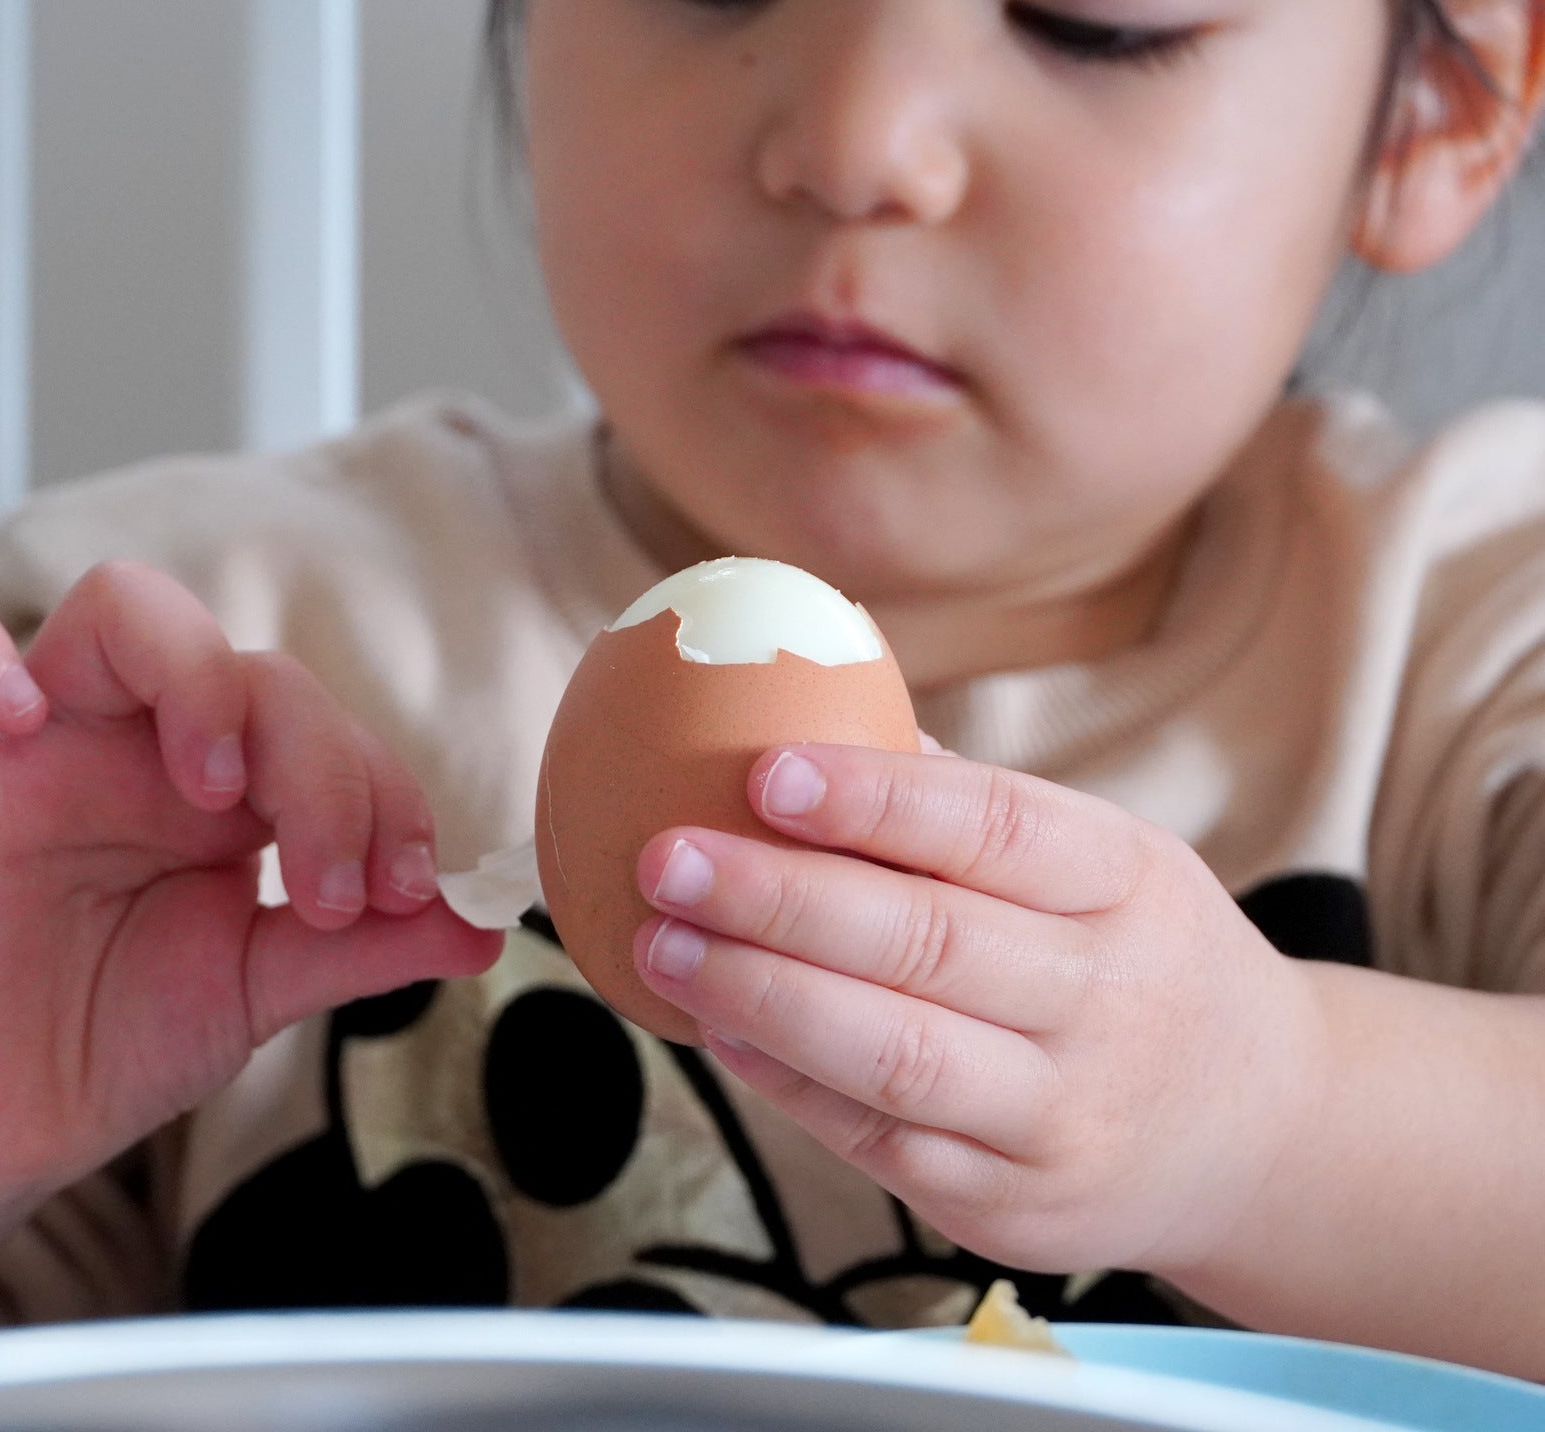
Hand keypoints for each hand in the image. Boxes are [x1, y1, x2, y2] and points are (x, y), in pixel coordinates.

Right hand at [0, 563, 500, 1222]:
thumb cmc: (103, 1044)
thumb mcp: (251, 992)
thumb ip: (364, 949)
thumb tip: (487, 923)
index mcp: (230, 793)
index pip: (329, 733)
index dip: (385, 794)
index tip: (407, 886)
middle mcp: (146, 745)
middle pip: (257, 673)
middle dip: (322, 767)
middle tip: (330, 884)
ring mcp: (47, 739)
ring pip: (131, 612)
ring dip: (198, 678)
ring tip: (216, 787)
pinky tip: (20, 716)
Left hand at [629, 743, 1323, 1280]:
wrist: (1265, 1130)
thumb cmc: (1145, 958)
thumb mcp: (1108, 860)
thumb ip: (973, 809)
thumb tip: (816, 721)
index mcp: (1129, 882)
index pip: (998, 828)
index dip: (877, 801)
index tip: (767, 772)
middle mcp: (1108, 999)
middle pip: (929, 943)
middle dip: (781, 899)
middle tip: (670, 857)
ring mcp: (1065, 1114)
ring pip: (895, 1053)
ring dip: (760, 995)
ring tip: (663, 942)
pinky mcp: (1016, 1206)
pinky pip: (880, 1140)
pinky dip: (785, 1081)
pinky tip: (717, 1025)